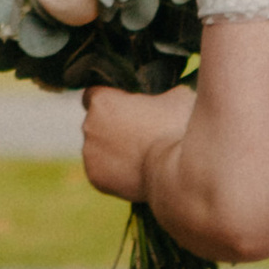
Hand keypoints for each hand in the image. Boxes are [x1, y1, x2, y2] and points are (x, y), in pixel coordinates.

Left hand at [81, 84, 188, 206]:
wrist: (179, 172)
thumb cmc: (179, 128)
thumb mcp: (179, 95)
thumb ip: (163, 90)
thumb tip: (169, 92)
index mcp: (103, 101)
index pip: (95, 94)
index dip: (112, 100)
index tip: (128, 107)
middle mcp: (89, 125)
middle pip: (96, 122)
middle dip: (113, 126)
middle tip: (141, 134)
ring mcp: (90, 154)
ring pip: (98, 147)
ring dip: (113, 149)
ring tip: (142, 155)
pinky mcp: (95, 177)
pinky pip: (103, 171)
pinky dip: (115, 171)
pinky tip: (137, 171)